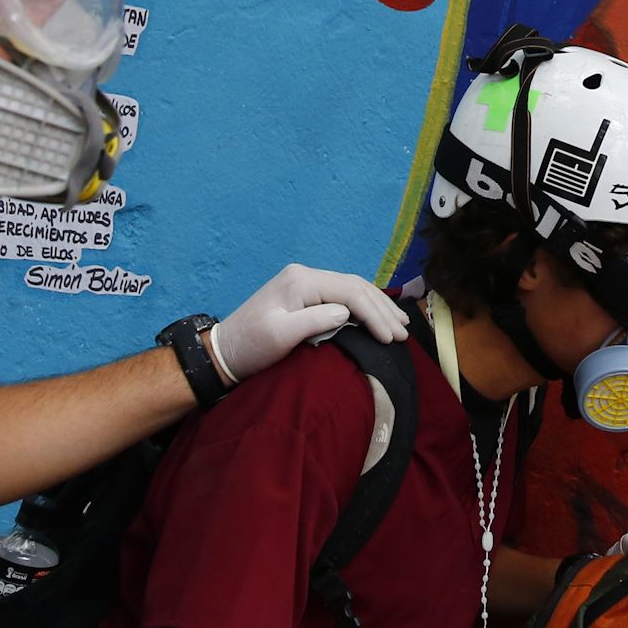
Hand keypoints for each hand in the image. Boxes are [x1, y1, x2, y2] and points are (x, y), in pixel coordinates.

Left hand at [209, 264, 406, 382]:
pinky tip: (377, 316)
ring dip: (377, 307)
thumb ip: (315, 321)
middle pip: (355, 287)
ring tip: (400, 325)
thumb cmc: (250, 346)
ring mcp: (305, 283)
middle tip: (404, 334)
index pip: (350, 292)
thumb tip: (347, 313)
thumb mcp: (279, 336)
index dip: (374, 315)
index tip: (391, 338)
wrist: (223, 351)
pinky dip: (364, 307)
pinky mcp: (304, 295)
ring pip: (352, 289)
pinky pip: (343, 296)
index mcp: (301, 281)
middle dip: (382, 310)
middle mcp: (305, 275)